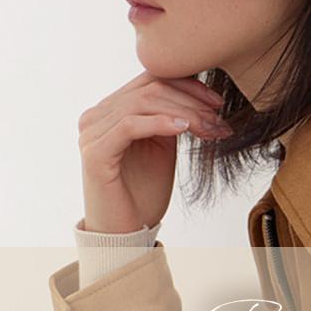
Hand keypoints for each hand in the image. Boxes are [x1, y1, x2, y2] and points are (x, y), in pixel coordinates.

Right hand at [77, 70, 231, 232]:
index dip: (188, 84)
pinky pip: (130, 125)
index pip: (151, 78)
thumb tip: (202, 92)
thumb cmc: (145, 189)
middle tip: (218, 118)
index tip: (217, 102)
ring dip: (184, 112)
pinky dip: (161, 122)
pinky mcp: (94, 152)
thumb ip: (172, 114)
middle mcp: (97, 114)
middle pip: (150, 88)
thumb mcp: (164, 143)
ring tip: (208, 127)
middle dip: (191, 101)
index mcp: (112, 108)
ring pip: (144, 103)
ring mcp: (92, 131)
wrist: (127, 232)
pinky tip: (184, 129)